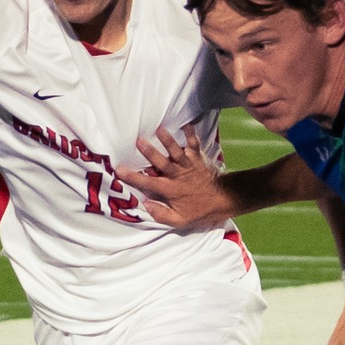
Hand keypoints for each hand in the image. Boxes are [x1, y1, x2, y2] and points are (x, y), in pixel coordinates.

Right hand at [119, 125, 234, 230]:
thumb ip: (162, 214)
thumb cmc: (201, 210)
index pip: (149, 183)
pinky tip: (186, 123)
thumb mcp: (181, 220)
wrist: (225, 199)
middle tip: (139, 141)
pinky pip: (194, 144)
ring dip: (168, 140)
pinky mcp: (198, 158)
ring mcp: (189, 165)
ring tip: (159, 129)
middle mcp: (179, 175)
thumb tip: (145, 204)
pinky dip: (191, 134)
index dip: (134, 177)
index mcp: (171, 190)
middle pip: (162, 162)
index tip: (119, 169)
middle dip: (150, 152)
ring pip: (176, 151)